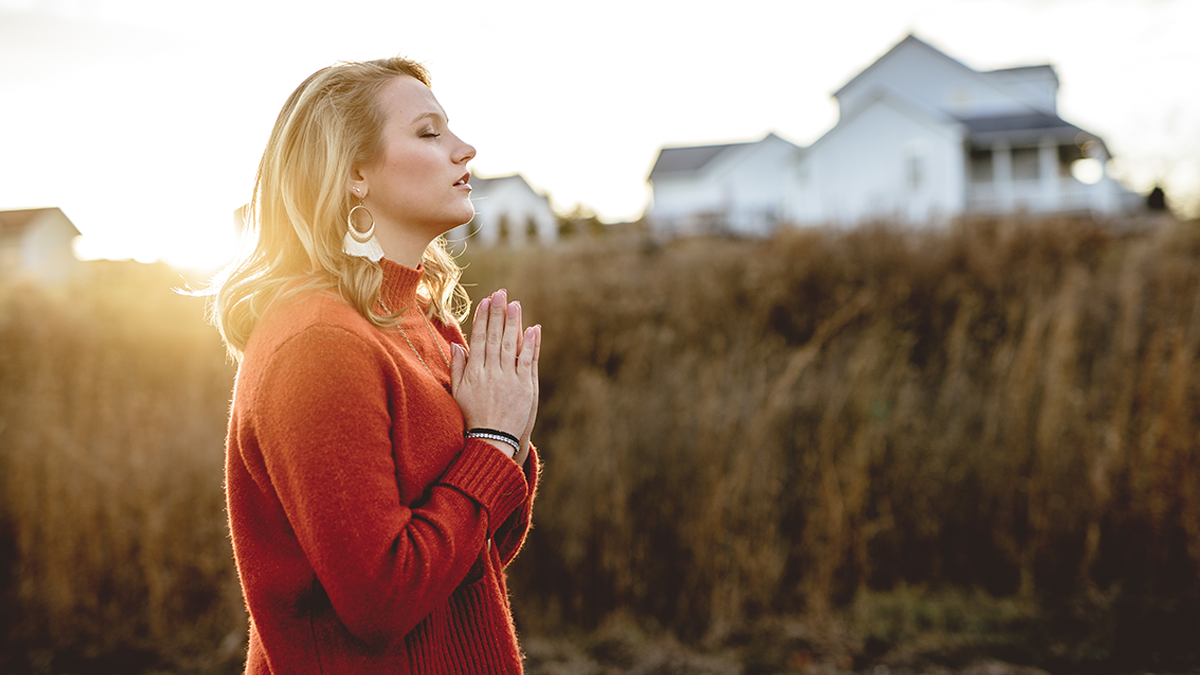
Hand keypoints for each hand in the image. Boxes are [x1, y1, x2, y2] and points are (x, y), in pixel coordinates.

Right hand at [449, 290, 538, 459]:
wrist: (491, 442)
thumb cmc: (472, 418)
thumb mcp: (458, 393)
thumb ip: (458, 367)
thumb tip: (456, 344)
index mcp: (474, 372)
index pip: (478, 339)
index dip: (482, 319)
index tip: (485, 301)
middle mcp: (491, 372)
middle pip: (494, 337)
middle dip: (497, 313)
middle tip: (500, 293)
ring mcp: (509, 379)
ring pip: (510, 345)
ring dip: (513, 323)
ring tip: (514, 304)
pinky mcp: (525, 387)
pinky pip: (528, 361)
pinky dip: (530, 345)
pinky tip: (533, 329)